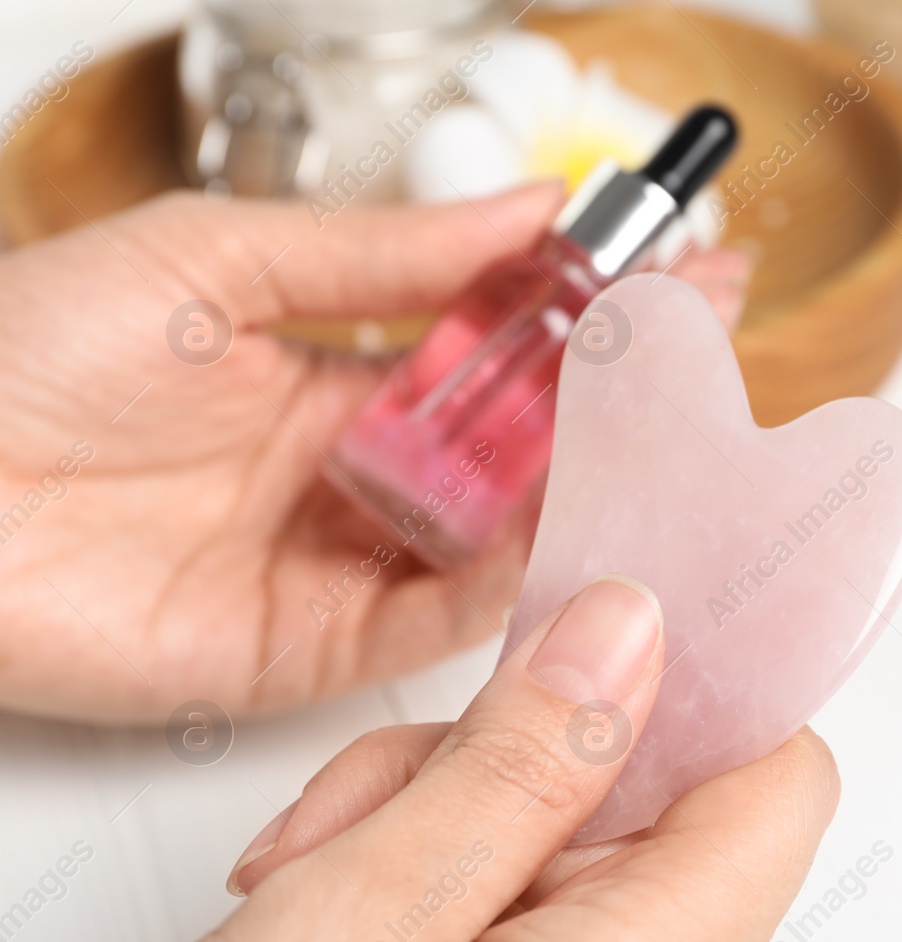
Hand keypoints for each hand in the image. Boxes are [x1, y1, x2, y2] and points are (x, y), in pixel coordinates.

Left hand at [0, 188, 748, 722]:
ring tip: (675, 430)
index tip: (685, 270)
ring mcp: (347, 561)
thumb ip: (384, 254)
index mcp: (340, 374)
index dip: (595, 311)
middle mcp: (359, 472)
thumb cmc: (25, 354)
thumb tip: (526, 210)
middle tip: (711, 351)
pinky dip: (521, 579)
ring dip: (589, 484)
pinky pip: (449, 616)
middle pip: (523, 446)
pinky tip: (582, 527)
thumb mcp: (222, 259)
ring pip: (505, 532)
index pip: (503, 346)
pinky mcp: (320, 648)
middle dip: (621, 397)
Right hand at [91, 577, 838, 941]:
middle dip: (506, 758)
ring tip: (314, 881)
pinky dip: (421, 883)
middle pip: (645, 794)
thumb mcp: (376, 919)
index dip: (701, 686)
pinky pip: (511, 911)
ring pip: (557, 841)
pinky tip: (323, 916)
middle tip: (385, 798)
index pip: (779, 773)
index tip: (594, 631)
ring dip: (436, 818)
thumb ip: (525, 763)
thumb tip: (632, 630)